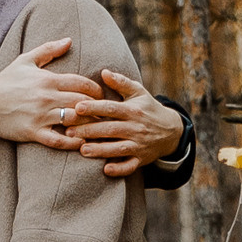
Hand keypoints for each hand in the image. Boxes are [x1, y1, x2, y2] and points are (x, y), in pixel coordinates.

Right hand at [0, 38, 102, 148]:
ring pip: (73, 120)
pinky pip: (58, 140)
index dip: (96, 90)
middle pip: (82, 102)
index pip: (81, 83)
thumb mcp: (25, 60)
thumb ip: (49, 49)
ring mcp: (40, 116)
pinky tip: (81, 142)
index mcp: (48, 80)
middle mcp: (46, 97)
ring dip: (88, 125)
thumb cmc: (6, 81)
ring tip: (98, 128)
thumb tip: (69, 40)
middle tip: (104, 113)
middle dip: (97, 108)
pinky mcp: (33, 132)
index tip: (101, 95)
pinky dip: (72, 142)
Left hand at [57, 69, 187, 178]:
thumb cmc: (148, 108)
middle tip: (69, 132)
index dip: (94, 107)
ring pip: (118, 148)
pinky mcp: (141, 159)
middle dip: (90, 131)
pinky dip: (119, 169)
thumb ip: (121, 82)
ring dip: (101, 150)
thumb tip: (103, 72)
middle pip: (110, 129)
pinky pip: (130, 166)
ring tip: (83, 150)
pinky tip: (106, 169)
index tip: (77, 107)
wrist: (172, 130)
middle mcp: (136, 128)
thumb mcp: (139, 92)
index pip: (111, 108)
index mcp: (133, 110)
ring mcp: (139, 144)